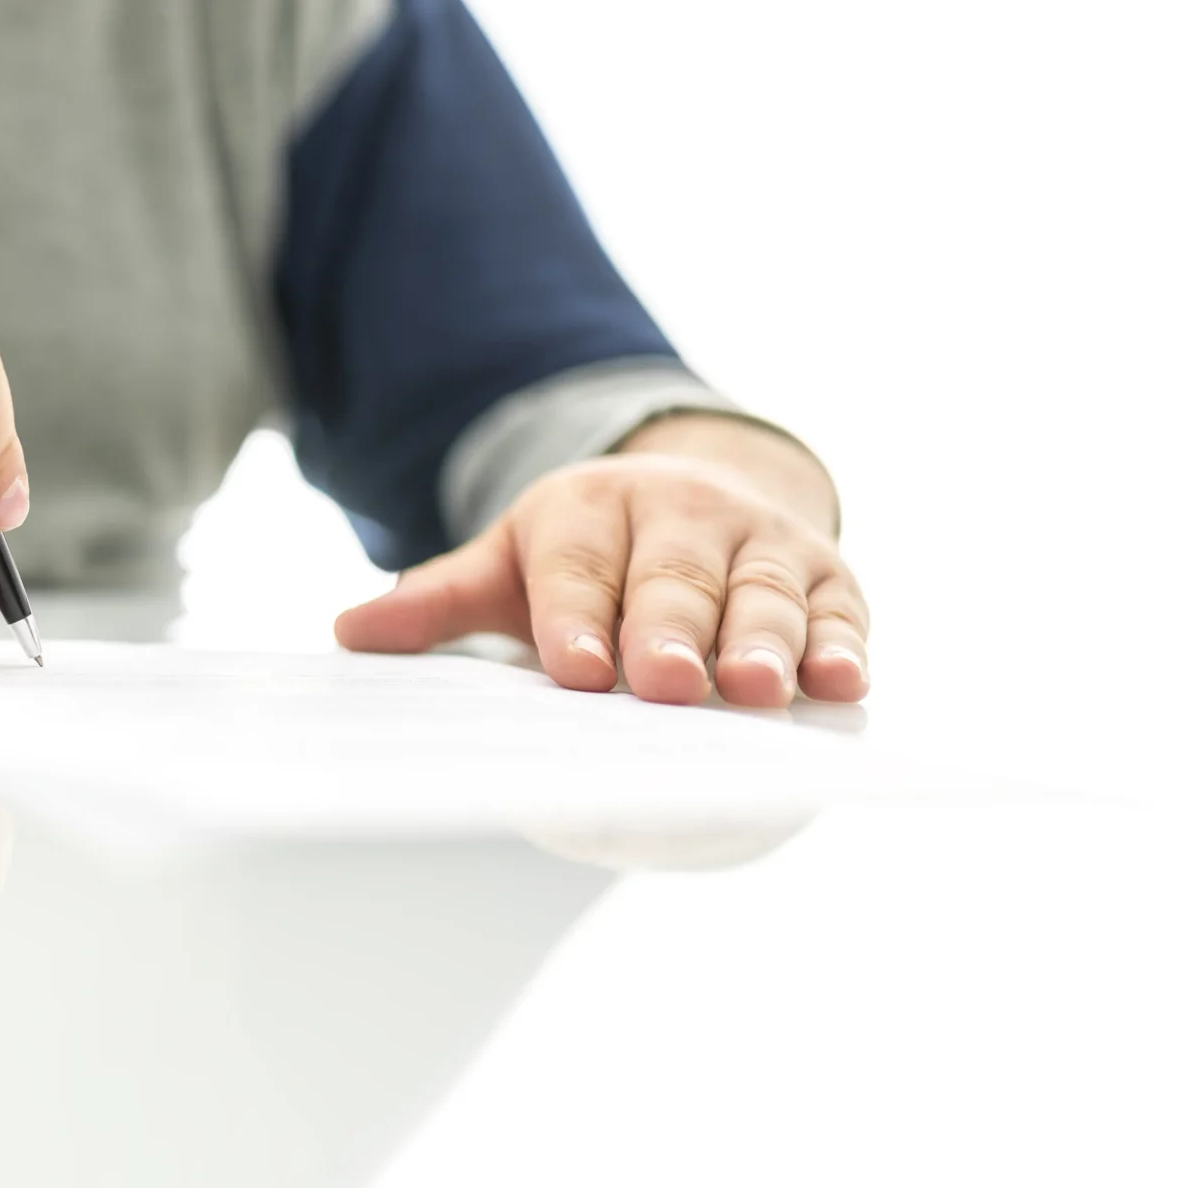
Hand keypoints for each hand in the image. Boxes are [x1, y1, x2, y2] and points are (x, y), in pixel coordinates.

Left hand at [334, 416, 868, 705]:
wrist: (695, 497)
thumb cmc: (586, 557)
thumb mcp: (506, 565)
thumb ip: (437, 602)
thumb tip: (348, 633)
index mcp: (586, 508)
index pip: (576, 565)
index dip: (576, 617)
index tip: (574, 670)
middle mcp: (678, 513)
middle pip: (672, 578)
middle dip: (669, 631)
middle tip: (665, 684)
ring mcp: (757, 541)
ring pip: (759, 592)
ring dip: (759, 641)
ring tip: (753, 689)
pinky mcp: (823, 574)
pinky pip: (836, 609)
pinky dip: (839, 644)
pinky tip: (839, 681)